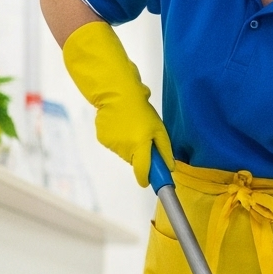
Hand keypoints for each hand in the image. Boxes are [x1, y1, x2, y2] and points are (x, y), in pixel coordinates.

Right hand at [60, 22, 172, 186]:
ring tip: (131, 127)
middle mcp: (124, 148)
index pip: (143, 172)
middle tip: (144, 138)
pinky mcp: (102, 138)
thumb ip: (164, 150)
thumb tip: (169, 167)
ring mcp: (111, 144)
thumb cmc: (140, 108)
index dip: (147, 179)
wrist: (115, 91)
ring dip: (129, 146)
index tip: (148, 182)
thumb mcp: (158, 127)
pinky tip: (120, 125)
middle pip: (134, 162)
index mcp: (140, 146)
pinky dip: (119, 139)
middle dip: (140, 155)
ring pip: (124, 153)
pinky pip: (115, 145)